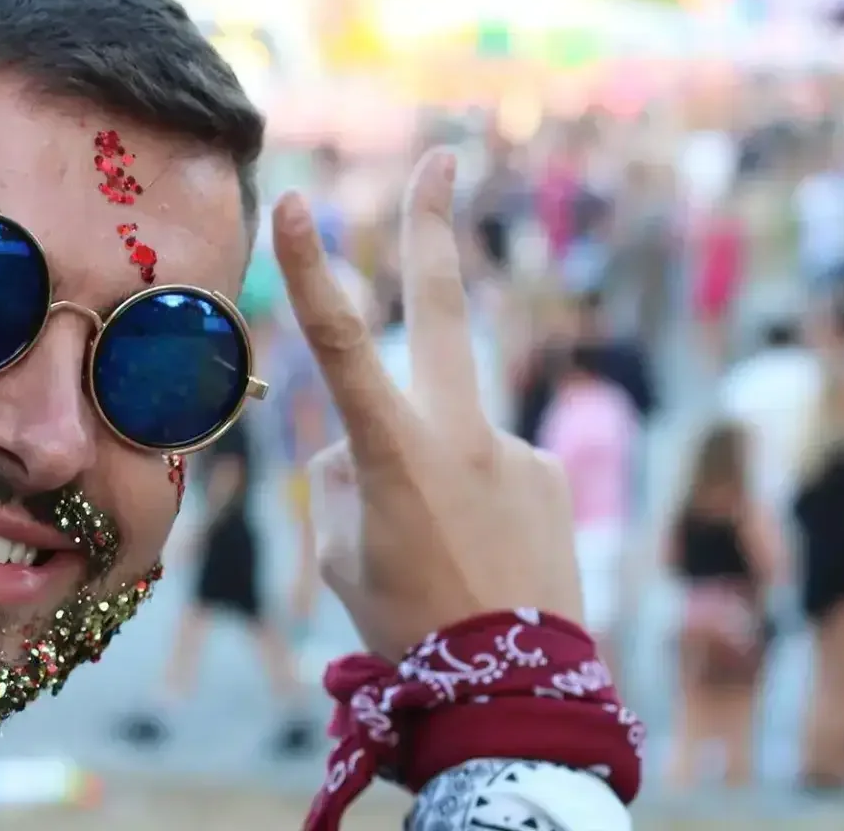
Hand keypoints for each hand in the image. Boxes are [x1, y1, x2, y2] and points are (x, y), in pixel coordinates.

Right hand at [271, 152, 581, 661]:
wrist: (515, 687)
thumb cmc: (408, 624)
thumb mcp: (342, 555)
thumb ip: (342, 481)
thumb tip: (356, 443)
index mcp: (394, 452)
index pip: (340, 344)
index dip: (311, 270)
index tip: (294, 201)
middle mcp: (461, 433)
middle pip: (443, 309)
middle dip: (435, 228)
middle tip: (441, 157)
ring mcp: (514, 448)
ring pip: (449, 435)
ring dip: (437, 479)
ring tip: (446, 560)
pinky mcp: (550, 472)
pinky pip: (490, 472)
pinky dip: (477, 507)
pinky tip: (483, 558)